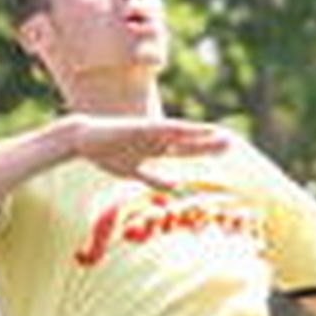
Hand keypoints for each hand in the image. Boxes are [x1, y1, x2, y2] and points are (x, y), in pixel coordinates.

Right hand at [66, 115, 228, 181]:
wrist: (84, 139)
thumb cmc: (106, 154)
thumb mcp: (134, 172)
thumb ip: (153, 178)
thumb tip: (173, 186)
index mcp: (156, 149)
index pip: (186, 150)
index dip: (204, 151)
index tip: (223, 151)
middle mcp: (157, 139)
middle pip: (188, 142)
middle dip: (208, 144)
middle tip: (231, 143)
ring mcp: (149, 133)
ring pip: (180, 135)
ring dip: (198, 135)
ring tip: (219, 134)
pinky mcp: (139, 129)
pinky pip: (161, 130)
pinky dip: (176, 130)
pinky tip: (191, 129)